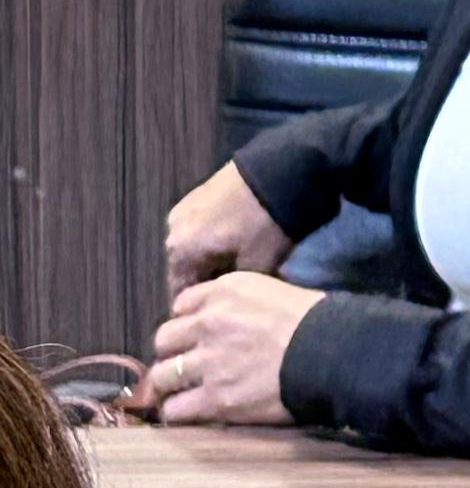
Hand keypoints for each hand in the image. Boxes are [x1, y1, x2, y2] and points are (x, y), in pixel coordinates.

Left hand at [145, 271, 325, 425]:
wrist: (334, 353)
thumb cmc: (317, 321)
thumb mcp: (274, 292)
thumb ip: (241, 302)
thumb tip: (229, 319)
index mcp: (224, 291)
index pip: (181, 305)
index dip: (190, 323)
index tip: (200, 336)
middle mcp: (208, 322)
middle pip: (165, 339)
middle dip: (174, 352)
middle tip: (189, 365)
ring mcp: (208, 362)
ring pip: (162, 376)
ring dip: (171, 385)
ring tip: (184, 393)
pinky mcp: (216, 398)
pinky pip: (176, 409)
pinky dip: (178, 413)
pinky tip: (190, 413)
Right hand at [165, 160, 292, 298]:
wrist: (280, 170)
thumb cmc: (265, 224)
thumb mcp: (256, 265)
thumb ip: (235, 289)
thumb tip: (232, 302)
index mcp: (179, 252)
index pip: (183, 294)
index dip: (202, 309)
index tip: (223, 316)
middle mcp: (172, 231)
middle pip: (186, 270)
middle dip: (208, 283)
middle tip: (233, 295)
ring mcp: (183, 209)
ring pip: (194, 250)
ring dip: (212, 261)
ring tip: (238, 270)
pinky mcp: (198, 195)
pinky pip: (200, 230)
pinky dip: (213, 242)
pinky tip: (236, 246)